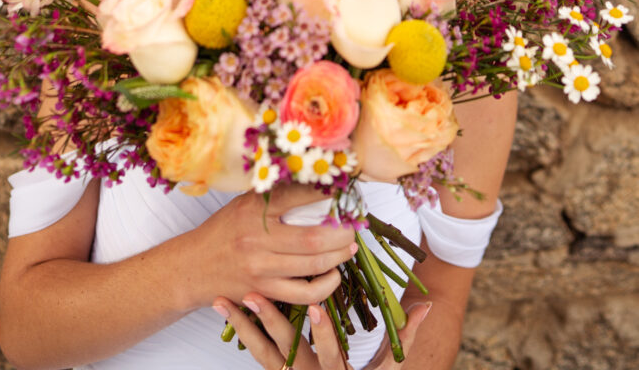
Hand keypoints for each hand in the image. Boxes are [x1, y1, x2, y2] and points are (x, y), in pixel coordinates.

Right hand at [189, 184, 355, 306]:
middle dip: (342, 233)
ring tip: (349, 248)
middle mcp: (257, 239)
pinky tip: (333, 276)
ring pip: (312, 267)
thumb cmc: (222, 230)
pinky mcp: (263, 293)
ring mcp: (260, 269)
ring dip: (338, 257)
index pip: (298, 196)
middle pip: (313, 239)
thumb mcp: (243, 203)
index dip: (327, 193)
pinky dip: (325, 287)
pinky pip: (303, 295)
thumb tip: (314, 182)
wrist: (193, 266)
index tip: (344, 190)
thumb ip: (274, 195)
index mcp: (254, 210)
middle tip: (354, 226)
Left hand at [211, 293, 431, 369]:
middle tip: (253, 294)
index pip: (330, 355)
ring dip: (243, 325)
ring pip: (261, 354)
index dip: (322, 333)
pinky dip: (240, 330)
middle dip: (269, 323)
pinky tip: (226, 308)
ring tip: (225, 300)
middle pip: (285, 353)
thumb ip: (406, 340)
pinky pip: (255, 353)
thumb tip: (425, 306)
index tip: (315, 306)